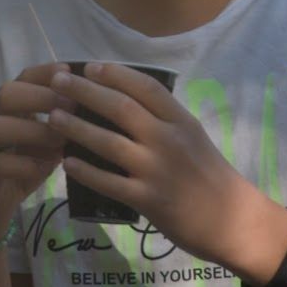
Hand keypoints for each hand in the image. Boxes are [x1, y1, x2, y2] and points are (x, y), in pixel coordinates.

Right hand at [0, 63, 71, 243]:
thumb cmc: (20, 167)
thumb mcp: (44, 143)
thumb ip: (61, 126)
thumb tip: (93, 113)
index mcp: (8, 106)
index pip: (24, 77)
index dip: (47, 72)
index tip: (71, 72)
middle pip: (7, 93)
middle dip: (41, 96)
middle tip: (71, 107)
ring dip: (33, 130)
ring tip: (60, 140)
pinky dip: (24, 164)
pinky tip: (45, 168)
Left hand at [48, 63, 262, 265]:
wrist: (233, 221)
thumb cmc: (210, 175)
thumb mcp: (194, 136)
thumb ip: (164, 118)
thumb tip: (126, 97)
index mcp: (181, 121)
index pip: (145, 87)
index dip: (116, 73)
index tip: (91, 66)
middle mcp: (168, 140)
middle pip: (120, 107)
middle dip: (85, 91)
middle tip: (58, 81)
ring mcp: (157, 170)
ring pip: (108, 143)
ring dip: (76, 128)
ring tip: (52, 117)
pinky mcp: (148, 200)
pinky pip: (109, 183)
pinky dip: (85, 172)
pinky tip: (66, 163)